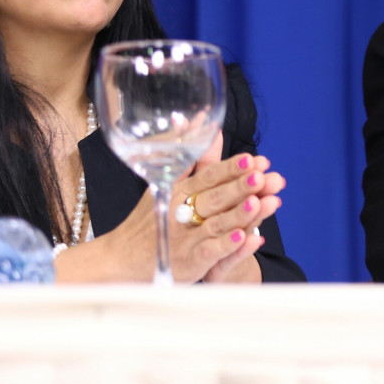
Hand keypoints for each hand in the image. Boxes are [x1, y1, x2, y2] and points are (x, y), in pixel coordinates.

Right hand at [98, 133, 282, 282]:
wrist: (122, 259)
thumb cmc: (152, 219)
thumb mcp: (170, 184)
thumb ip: (195, 157)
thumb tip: (204, 120)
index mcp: (179, 191)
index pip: (208, 176)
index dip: (231, 168)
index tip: (253, 160)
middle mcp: (181, 212)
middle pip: (214, 198)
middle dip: (239, 187)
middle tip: (262, 176)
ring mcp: (184, 239)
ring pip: (215, 224)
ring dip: (238, 214)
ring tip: (259, 202)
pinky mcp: (187, 263)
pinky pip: (208, 252)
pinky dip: (225, 246)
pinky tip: (244, 239)